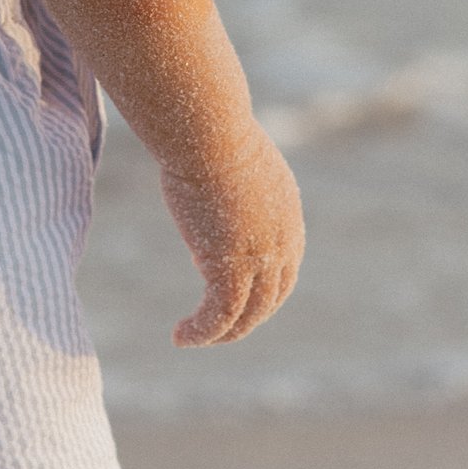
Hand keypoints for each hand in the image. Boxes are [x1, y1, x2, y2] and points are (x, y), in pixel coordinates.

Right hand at [162, 126, 303, 347]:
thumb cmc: (208, 130)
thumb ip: (229, 178)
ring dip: (220, 333)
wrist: (208, 133)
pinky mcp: (231, 269)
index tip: (230, 293)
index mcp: (287, 214)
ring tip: (190, 337)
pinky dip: (202, 331)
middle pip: (271, 298)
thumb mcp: (229, 157)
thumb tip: (206, 169)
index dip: (261, 288)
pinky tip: (180, 335)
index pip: (284, 268)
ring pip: (247, 315)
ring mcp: (260, 258)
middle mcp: (283, 241)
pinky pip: (220, 316)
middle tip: (215, 327)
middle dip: (245, 317)